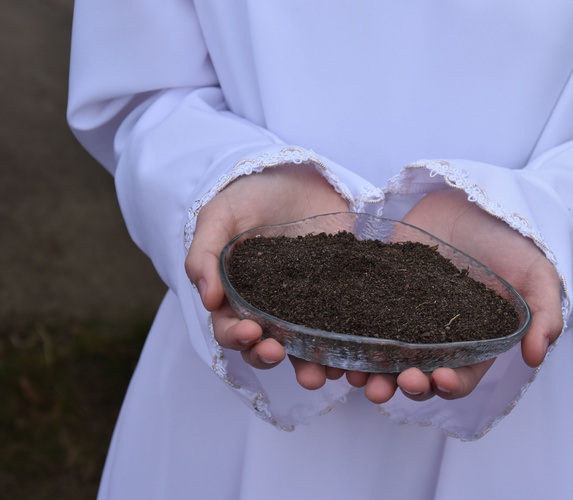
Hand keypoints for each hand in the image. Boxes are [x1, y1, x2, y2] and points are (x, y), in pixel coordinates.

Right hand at [184, 164, 348, 386]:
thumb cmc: (251, 194)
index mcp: (235, 294)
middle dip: (267, 355)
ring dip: (307, 366)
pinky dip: (342, 348)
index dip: (237, 336)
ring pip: (301, 347)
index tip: (252, 332)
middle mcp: (267, 307)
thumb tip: (207, 299)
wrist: (298, 174)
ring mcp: (302, 305)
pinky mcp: (335, 296)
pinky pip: (337, 328)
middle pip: (262, 345)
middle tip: (278, 352)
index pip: (229, 327)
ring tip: (318, 374)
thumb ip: (206, 252)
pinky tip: (350, 359)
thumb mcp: (221, 215)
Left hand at [349, 188, 562, 403]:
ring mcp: (406, 314)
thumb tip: (536, 357)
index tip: (438, 379)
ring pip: (386, 356)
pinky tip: (333, 342)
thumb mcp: (536, 272)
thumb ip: (543, 313)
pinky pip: (361, 318)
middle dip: (403, 385)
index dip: (449, 384)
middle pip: (418, 374)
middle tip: (387, 386)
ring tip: (356, 377)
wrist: (474, 198)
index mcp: (474, 341)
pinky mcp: (381, 290)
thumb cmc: (511, 239)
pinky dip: (348, 335)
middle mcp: (437, 336)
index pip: (461, 376)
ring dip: (371, 372)